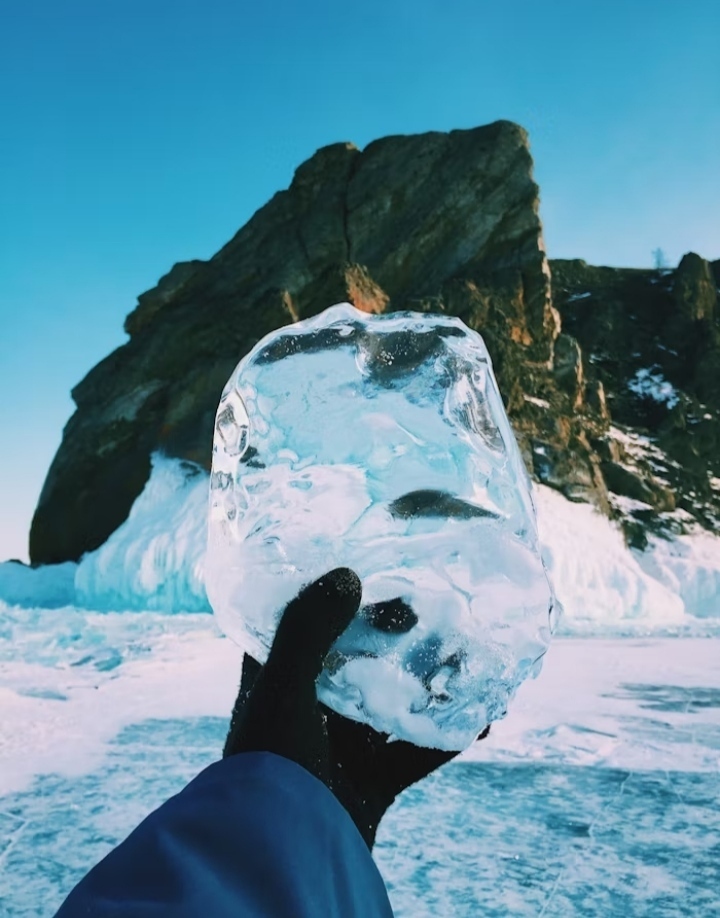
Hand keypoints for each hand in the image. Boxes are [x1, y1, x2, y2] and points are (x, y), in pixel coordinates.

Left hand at [223, 567, 489, 847]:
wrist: (283, 861)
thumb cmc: (270, 769)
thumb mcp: (282, 692)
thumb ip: (308, 630)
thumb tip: (347, 572)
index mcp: (273, 685)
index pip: (299, 625)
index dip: (330, 596)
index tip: (368, 570)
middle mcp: (305, 713)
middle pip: (353, 660)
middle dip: (391, 635)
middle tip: (427, 609)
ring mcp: (338, 750)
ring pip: (390, 704)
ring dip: (426, 683)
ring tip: (464, 657)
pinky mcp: (368, 784)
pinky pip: (414, 753)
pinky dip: (446, 737)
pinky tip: (483, 720)